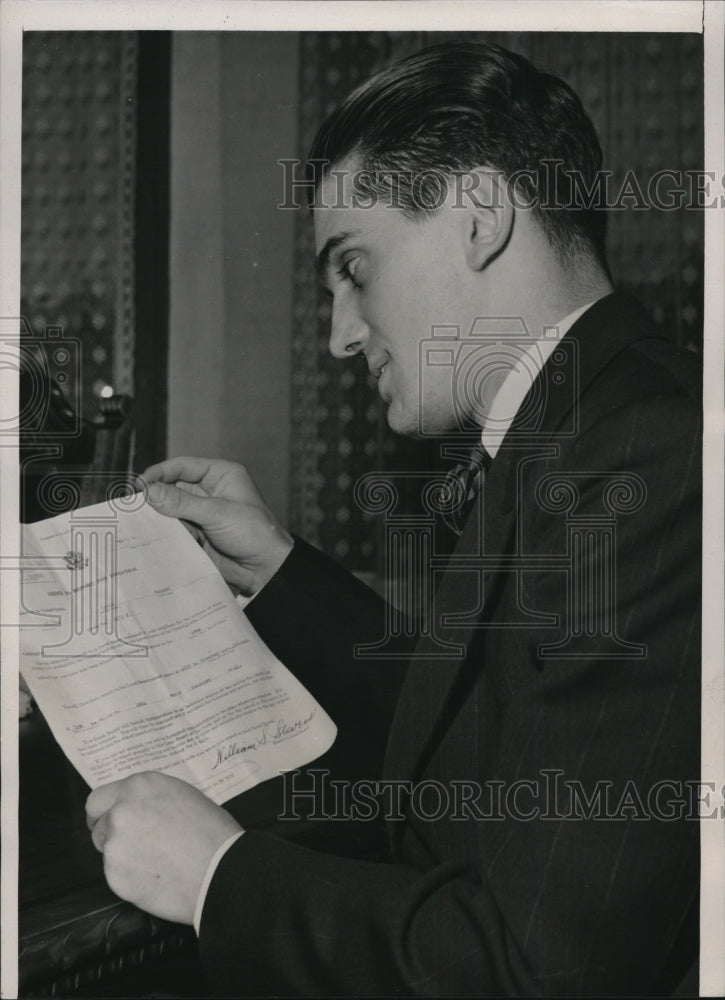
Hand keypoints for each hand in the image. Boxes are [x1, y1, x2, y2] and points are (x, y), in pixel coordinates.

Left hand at [86, 771, 242, 924]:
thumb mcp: (183, 796)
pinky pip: (116, 875)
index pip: (98, 799)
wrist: (220, 871)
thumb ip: (151, 799)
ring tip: (155, 862)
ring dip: (123, 856)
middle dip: (111, 835)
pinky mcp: (115, 876)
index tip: (108, 821)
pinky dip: (130, 878)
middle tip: (134, 845)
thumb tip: (138, 808)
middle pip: (97, 826)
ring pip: (107, 852)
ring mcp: (115, 845)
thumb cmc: (212, 832)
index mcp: (139, 786)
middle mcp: (120, 811)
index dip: (104, 812)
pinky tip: (156, 877)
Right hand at [142, 457, 292, 595]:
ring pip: (171, 509)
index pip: (183, 466)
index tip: (140, 484)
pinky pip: (175, 528)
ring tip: (136, 520)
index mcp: (221, 475)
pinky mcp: (198, 534)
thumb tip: (149, 491)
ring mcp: (203, 513)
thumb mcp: (218, 513)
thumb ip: (182, 502)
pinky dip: (163, 531)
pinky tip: (149, 535)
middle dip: (155, 495)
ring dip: (157, 515)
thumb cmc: (255, 534)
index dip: (160, 472)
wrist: (266, 570)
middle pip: (173, 486)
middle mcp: (210, 491)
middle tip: (132, 504)